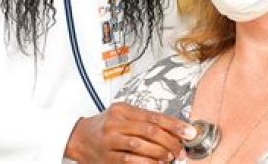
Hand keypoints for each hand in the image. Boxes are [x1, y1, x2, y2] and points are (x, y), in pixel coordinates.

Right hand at [65, 102, 196, 162]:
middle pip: (150, 131)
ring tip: (170, 157)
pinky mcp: (107, 158)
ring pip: (141, 146)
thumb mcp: (122, 115)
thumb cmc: (105, 126)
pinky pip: (131, 161)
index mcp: (122, 109)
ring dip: (160, 153)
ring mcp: (110, 140)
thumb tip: (173, 129)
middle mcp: (115, 123)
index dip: (174, 124)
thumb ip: (144, 119)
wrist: (78, 137)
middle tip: (181, 150)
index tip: (189, 131)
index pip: (154, 116)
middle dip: (170, 141)